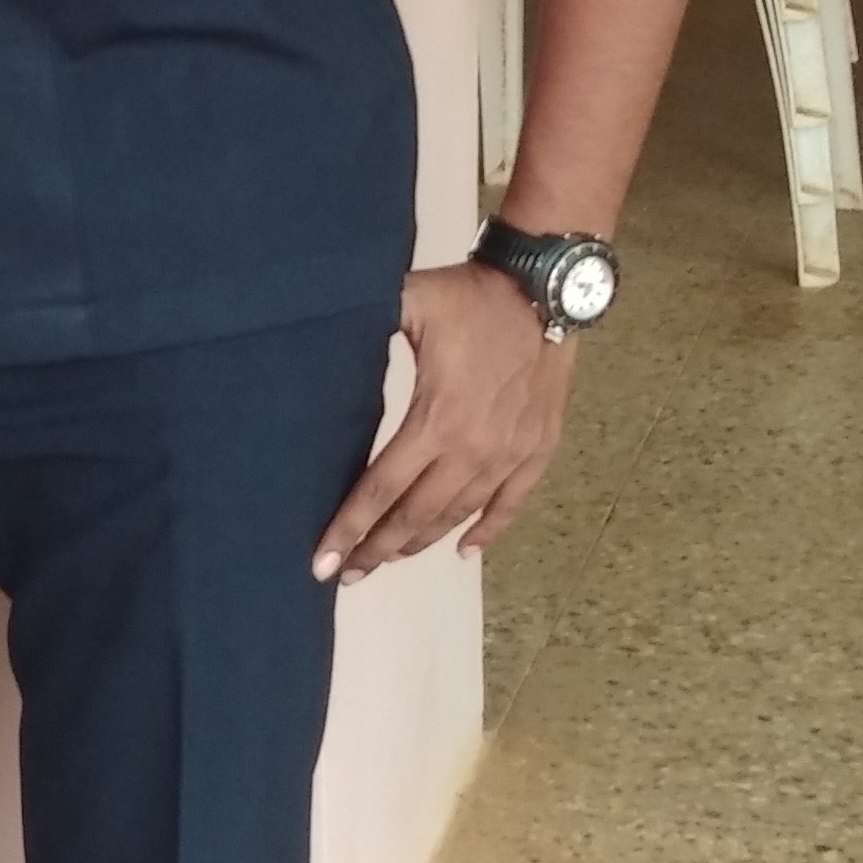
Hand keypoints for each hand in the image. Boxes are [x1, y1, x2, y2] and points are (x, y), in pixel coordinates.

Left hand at [313, 260, 574, 582]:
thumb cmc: (471, 296)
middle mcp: (473, 449)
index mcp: (436, 420)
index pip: (381, 489)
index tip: (322, 562)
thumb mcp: (410, 302)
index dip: (349, 527)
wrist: (544, 288)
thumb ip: (364, 320)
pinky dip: (488, 530)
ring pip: (459, 515)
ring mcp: (510, 454)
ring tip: (389, 559)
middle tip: (346, 573)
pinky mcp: (538, 449)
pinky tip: (464, 550)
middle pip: (416, 515)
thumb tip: (317, 327)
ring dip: (422, 542)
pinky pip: (512, 504)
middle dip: (377, 548)